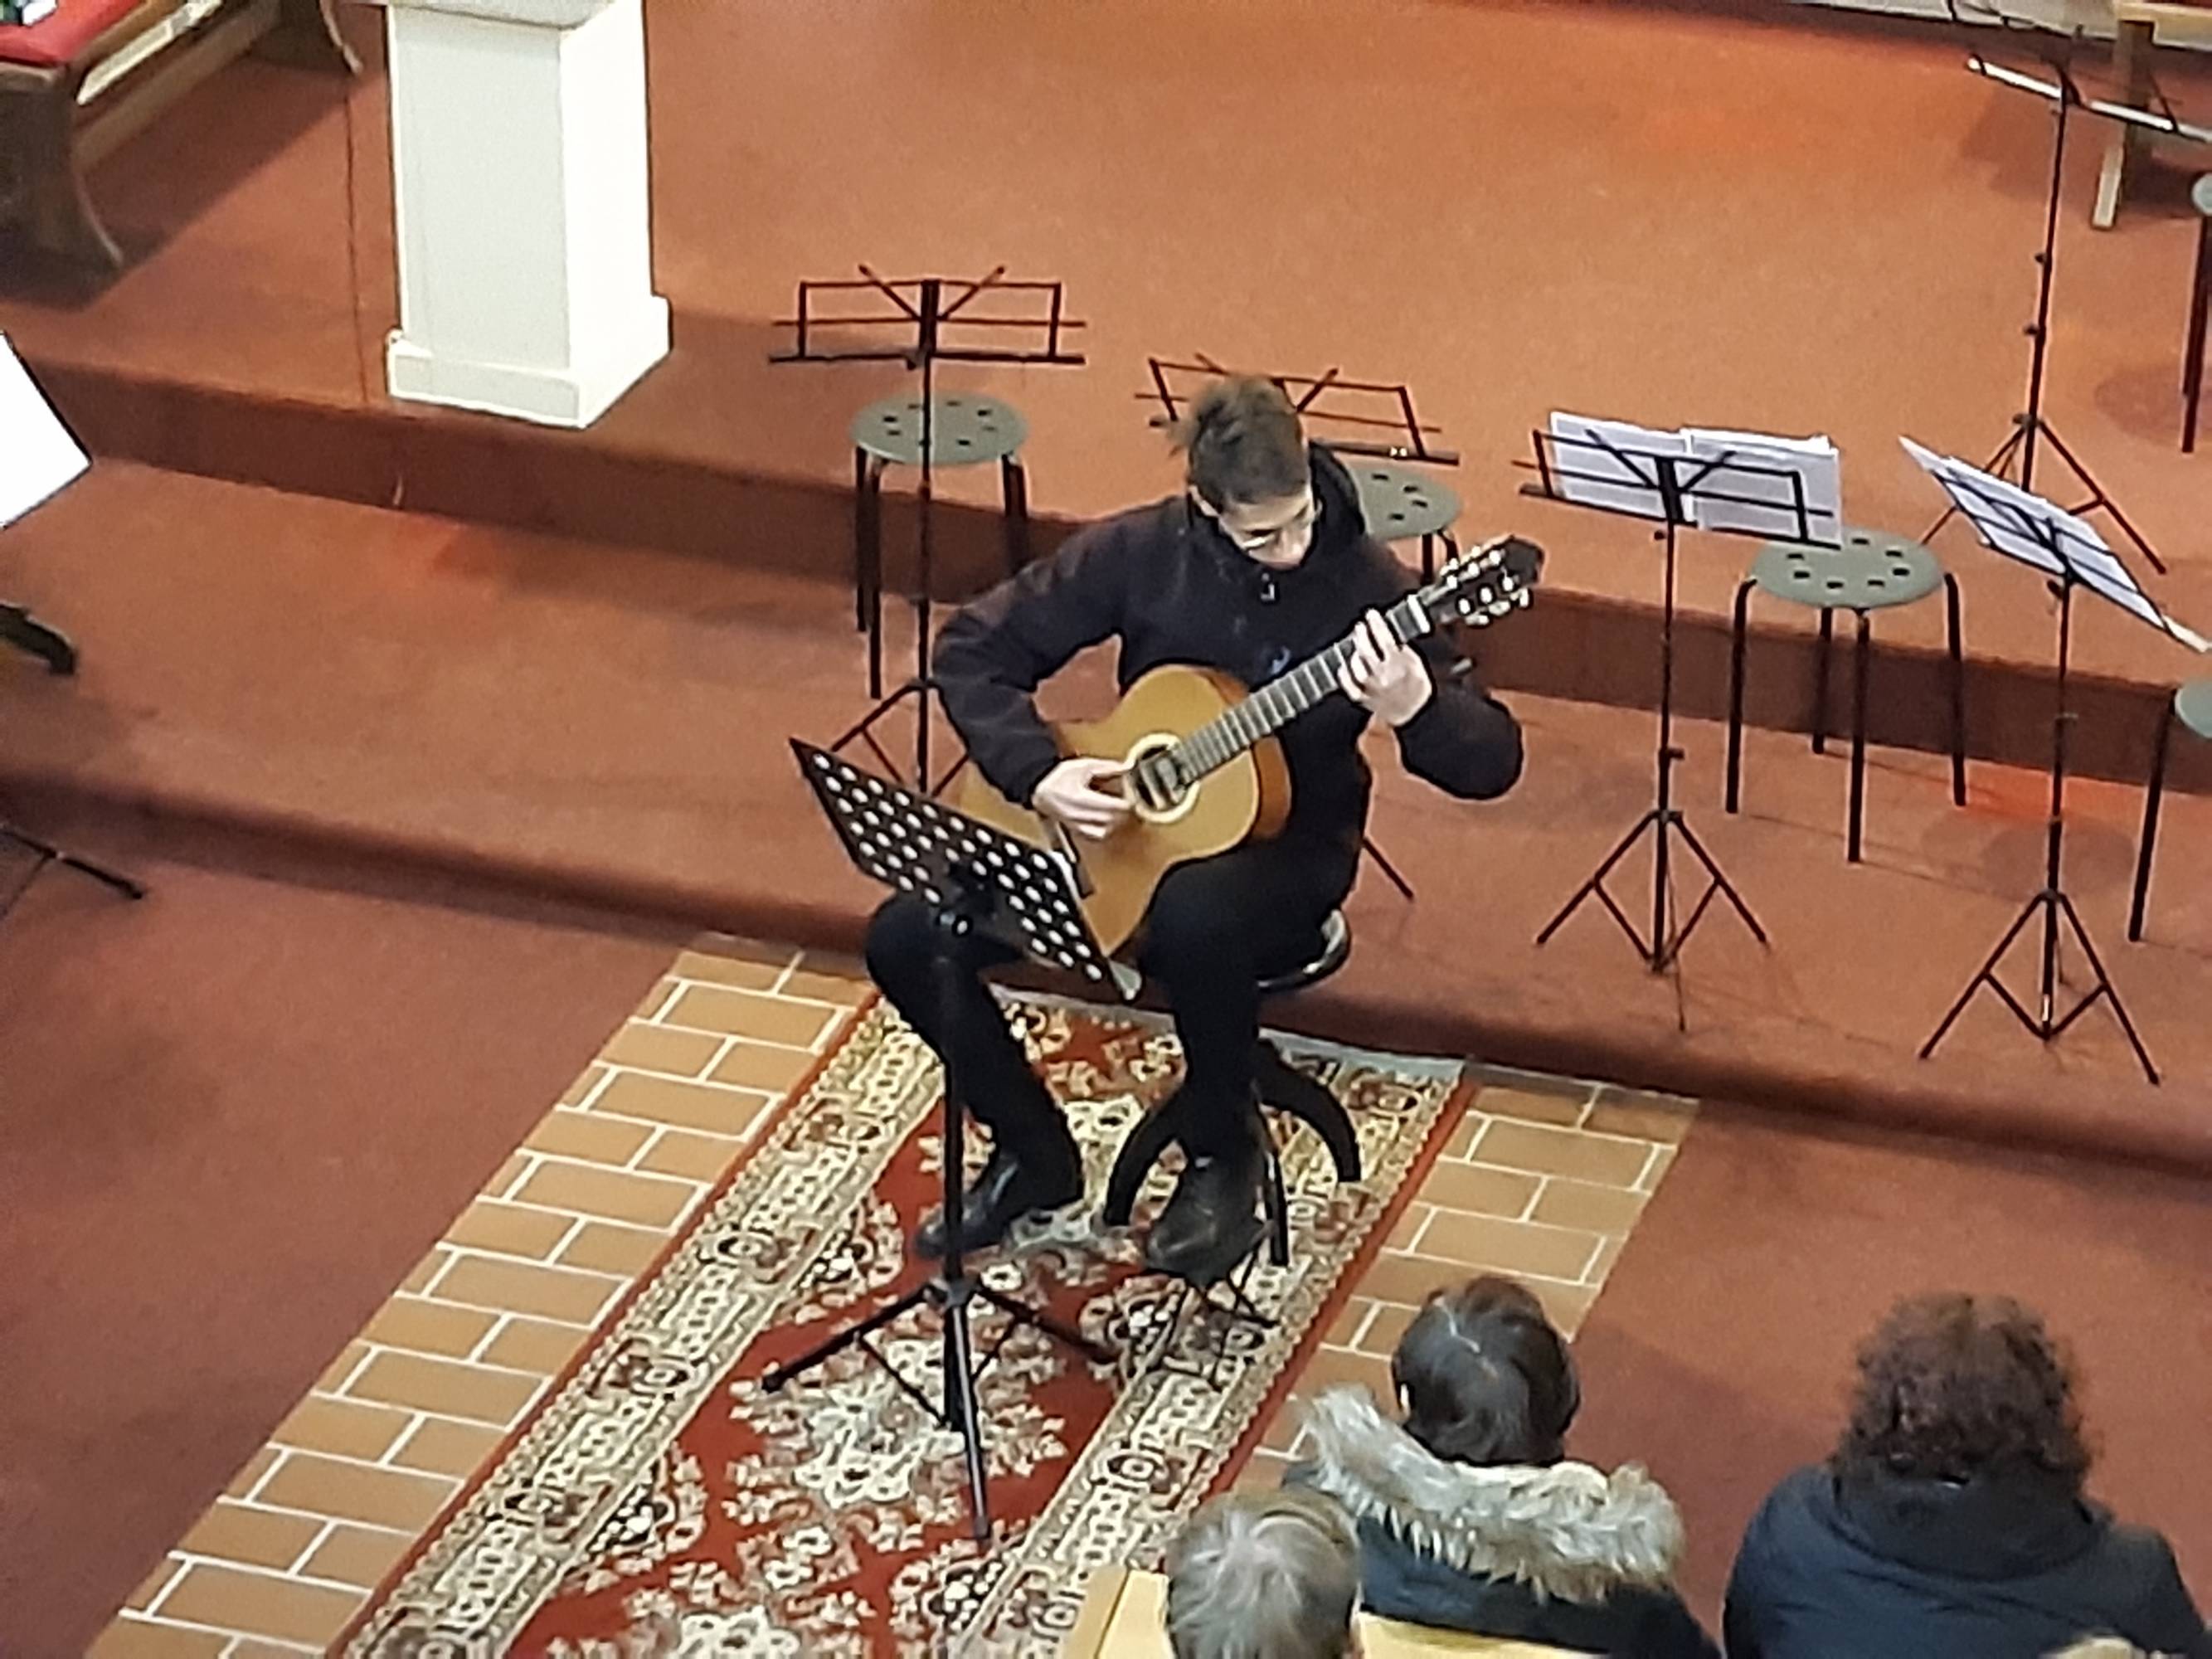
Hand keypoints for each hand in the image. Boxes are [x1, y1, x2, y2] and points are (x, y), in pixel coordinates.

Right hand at [1032, 756, 1129, 839]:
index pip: (1113, 807)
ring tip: (1117, 812)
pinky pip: (1094, 836)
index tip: (1134, 797)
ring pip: (1104, 832)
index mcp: (1081, 799)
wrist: (1038, 790)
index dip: (1127, 803)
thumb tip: (1126, 766)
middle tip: (1129, 803)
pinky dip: (1103, 830)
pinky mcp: (1074, 831)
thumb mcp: (1082, 766)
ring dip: (1114, 823)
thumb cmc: (1057, 777)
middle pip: (1111, 820)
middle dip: (1123, 813)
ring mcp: (1076, 825)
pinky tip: (1105, 820)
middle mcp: (1078, 816)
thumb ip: (1106, 767)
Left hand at [1340, 611, 1432, 726]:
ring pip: (1357, 669)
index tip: (1371, 615)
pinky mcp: (1365, 700)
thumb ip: (1407, 654)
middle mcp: (1383, 677)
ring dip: (1354, 655)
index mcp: (1399, 666)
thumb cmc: (1417, 692)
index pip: (1385, 640)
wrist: (1413, 719)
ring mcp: (1372, 689)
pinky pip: (1350, 688)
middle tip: (1359, 627)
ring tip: (1355, 647)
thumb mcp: (1420, 669)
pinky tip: (1343, 667)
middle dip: (1362, 636)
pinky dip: (1344, 677)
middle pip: (1367, 652)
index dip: (1377, 625)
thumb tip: (1395, 640)